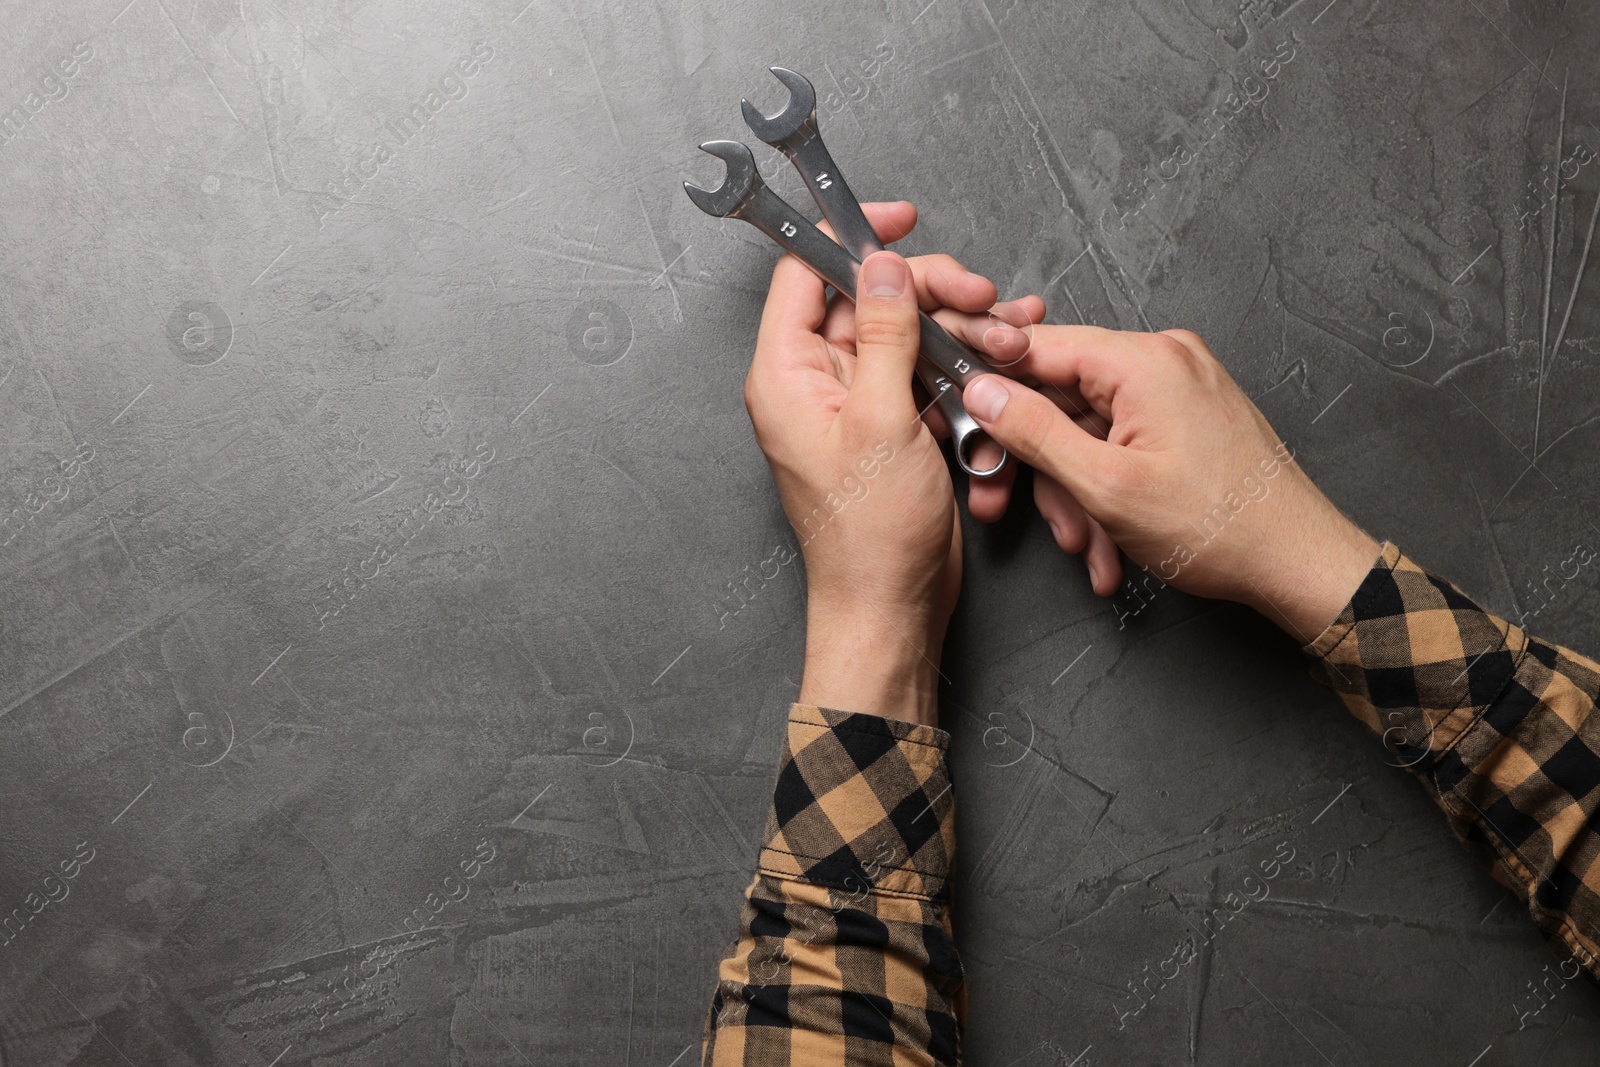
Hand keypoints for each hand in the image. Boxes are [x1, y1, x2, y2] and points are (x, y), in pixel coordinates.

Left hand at [745, 202, 1037, 723]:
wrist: (892, 606)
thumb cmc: (869, 536)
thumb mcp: (880, 421)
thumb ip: (881, 335)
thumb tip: (880, 266)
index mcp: (787, 376)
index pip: (806, 274)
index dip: (852, 238)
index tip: (904, 220)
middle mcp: (816, 384)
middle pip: (869, 300)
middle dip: (932, 290)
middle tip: (980, 297)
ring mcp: (858, 405)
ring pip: (909, 335)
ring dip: (961, 330)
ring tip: (1008, 337)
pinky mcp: (894, 427)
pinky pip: (927, 376)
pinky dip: (965, 366)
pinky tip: (1006, 358)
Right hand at [961, 326, 1379, 639]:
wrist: (1297, 562)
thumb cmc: (1220, 527)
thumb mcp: (1104, 486)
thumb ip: (1033, 431)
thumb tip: (983, 391)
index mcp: (1143, 361)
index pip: (1035, 348)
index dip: (988, 384)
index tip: (955, 414)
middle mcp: (1163, 361)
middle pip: (1060, 398)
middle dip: (1037, 466)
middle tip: (1001, 505)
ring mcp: (1178, 390)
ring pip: (1088, 432)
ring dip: (1075, 494)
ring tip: (1086, 549)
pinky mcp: (1187, 419)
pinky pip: (1122, 444)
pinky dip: (1107, 492)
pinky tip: (1110, 545)